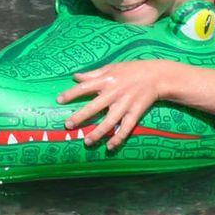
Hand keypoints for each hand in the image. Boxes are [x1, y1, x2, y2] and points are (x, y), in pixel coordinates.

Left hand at [57, 59, 172, 150]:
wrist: (156, 75)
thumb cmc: (131, 70)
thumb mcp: (111, 67)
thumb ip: (93, 73)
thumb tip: (75, 77)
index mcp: (107, 80)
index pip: (85, 87)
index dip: (71, 93)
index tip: (59, 100)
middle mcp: (114, 92)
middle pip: (94, 106)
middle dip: (81, 117)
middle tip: (68, 125)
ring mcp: (125, 104)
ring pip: (109, 121)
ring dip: (98, 133)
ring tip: (87, 142)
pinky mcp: (135, 113)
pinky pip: (125, 128)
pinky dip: (118, 138)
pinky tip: (109, 146)